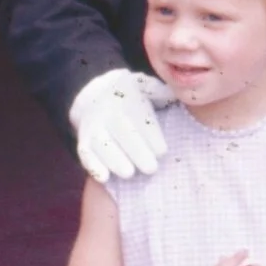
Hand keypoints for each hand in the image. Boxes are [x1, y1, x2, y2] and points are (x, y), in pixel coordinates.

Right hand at [69, 68, 175, 183]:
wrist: (95, 94)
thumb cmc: (132, 96)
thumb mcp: (147, 87)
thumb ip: (163, 93)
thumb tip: (182, 96)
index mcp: (129, 99)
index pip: (140, 118)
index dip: (151, 135)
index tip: (162, 152)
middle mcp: (109, 112)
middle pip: (122, 132)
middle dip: (137, 151)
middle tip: (151, 169)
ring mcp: (94, 126)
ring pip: (101, 143)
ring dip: (114, 160)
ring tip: (129, 174)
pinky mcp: (83, 139)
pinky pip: (84, 152)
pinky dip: (92, 166)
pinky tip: (104, 178)